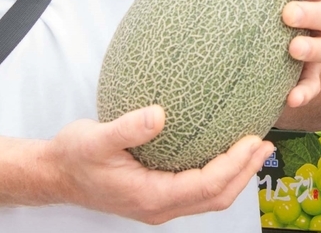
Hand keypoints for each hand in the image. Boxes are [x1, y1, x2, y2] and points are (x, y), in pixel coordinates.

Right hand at [47, 106, 272, 223]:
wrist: (54, 174)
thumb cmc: (72, 157)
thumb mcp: (94, 139)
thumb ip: (126, 129)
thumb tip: (158, 114)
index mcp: (151, 197)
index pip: (206, 186)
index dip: (234, 166)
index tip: (253, 140)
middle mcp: (160, 205)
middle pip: (216, 197)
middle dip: (245, 172)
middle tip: (266, 143)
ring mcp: (159, 203)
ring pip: (209, 196)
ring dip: (236, 173)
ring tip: (255, 146)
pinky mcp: (158, 193)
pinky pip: (197, 187)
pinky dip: (218, 171)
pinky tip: (223, 145)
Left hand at [243, 0, 320, 109]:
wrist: (260, 41)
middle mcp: (320, 18)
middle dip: (311, 13)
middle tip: (286, 14)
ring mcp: (318, 47)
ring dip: (313, 49)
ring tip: (291, 49)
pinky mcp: (309, 75)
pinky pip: (314, 84)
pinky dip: (306, 91)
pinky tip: (289, 99)